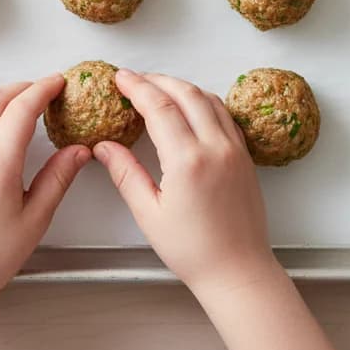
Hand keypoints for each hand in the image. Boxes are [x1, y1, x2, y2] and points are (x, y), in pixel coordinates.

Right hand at [94, 70, 276, 297]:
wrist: (239, 272)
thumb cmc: (194, 251)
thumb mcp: (149, 214)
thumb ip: (125, 173)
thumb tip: (103, 147)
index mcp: (188, 161)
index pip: (159, 106)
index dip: (137, 87)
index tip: (120, 78)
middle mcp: (215, 147)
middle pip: (185, 93)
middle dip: (157, 79)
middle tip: (134, 79)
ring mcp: (234, 149)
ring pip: (208, 98)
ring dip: (181, 86)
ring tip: (158, 88)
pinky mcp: (245, 156)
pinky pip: (224, 114)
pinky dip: (203, 100)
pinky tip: (189, 106)